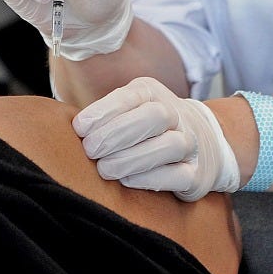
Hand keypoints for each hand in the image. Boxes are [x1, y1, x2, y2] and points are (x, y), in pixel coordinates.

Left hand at [73, 76, 240, 200]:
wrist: (201, 144)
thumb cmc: (145, 129)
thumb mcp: (125, 110)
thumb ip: (103, 118)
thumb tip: (71, 131)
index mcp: (152, 93)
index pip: (130, 96)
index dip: (103, 112)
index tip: (80, 129)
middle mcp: (176, 114)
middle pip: (153, 116)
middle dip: (117, 133)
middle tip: (91, 150)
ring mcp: (190, 143)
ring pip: (169, 145)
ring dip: (132, 158)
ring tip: (105, 169)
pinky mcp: (197, 173)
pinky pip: (178, 175)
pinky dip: (150, 178)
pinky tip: (127, 181)